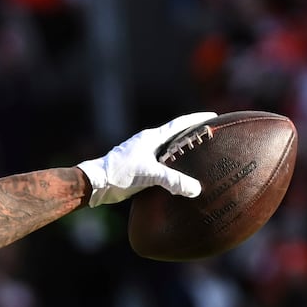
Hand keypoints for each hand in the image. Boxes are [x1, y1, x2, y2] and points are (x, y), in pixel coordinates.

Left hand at [77, 112, 216, 206]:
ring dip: (182, 152)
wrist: (94, 184)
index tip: (212, 116)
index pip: (178, 125)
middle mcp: (147, 144)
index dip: (196, 120)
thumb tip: (196, 189)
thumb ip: (172, 180)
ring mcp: (141, 155)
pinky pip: (160, 164)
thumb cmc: (118, 174)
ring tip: (199, 157)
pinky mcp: (137, 168)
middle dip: (192, 136)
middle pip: (174, 136)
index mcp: (150, 139)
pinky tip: (178, 177)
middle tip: (211, 138)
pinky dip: (172, 167)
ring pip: (167, 151)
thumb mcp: (149, 175)